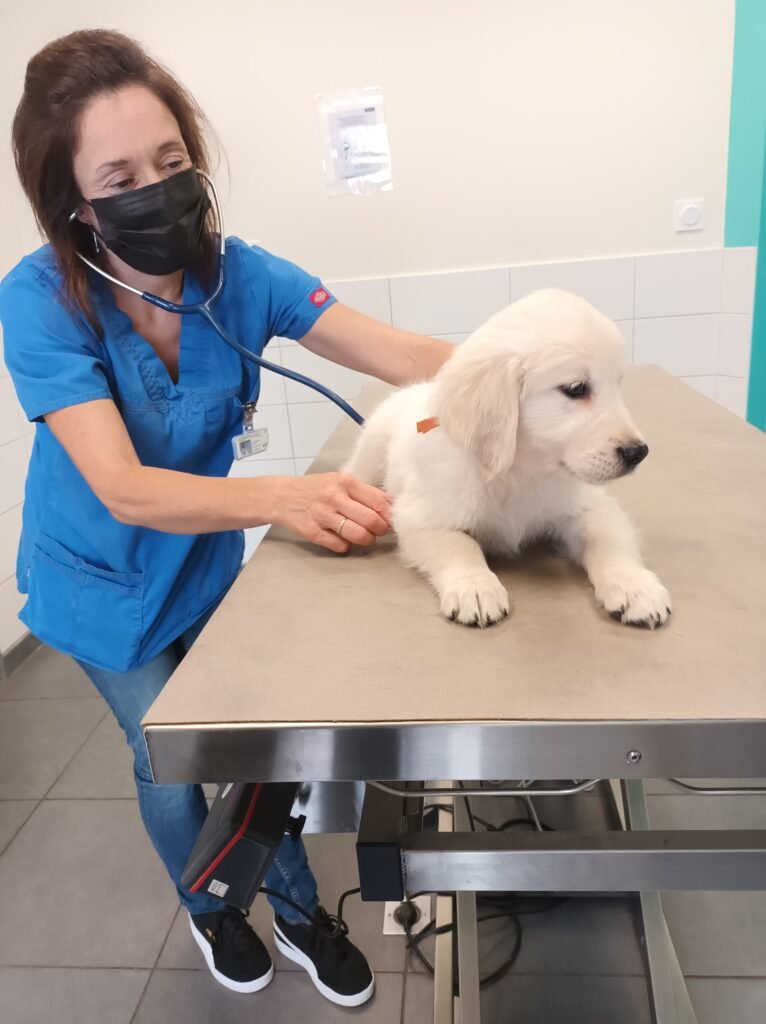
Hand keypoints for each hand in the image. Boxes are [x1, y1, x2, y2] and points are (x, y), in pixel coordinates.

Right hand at [275, 472, 391, 552]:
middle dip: (380, 530)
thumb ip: (365, 492)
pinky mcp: (312, 532)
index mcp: (345, 482)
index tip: (390, 521)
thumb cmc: (317, 489)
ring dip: (366, 540)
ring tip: (364, 537)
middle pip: (371, 521)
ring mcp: (322, 515)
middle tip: (378, 531)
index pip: (378, 502)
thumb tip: (392, 504)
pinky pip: (339, 545)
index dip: (389, 516)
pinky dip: (345, 546)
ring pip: (358, 535)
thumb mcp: (340, 481)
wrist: (283, 496)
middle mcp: (334, 497)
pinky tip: (342, 539)